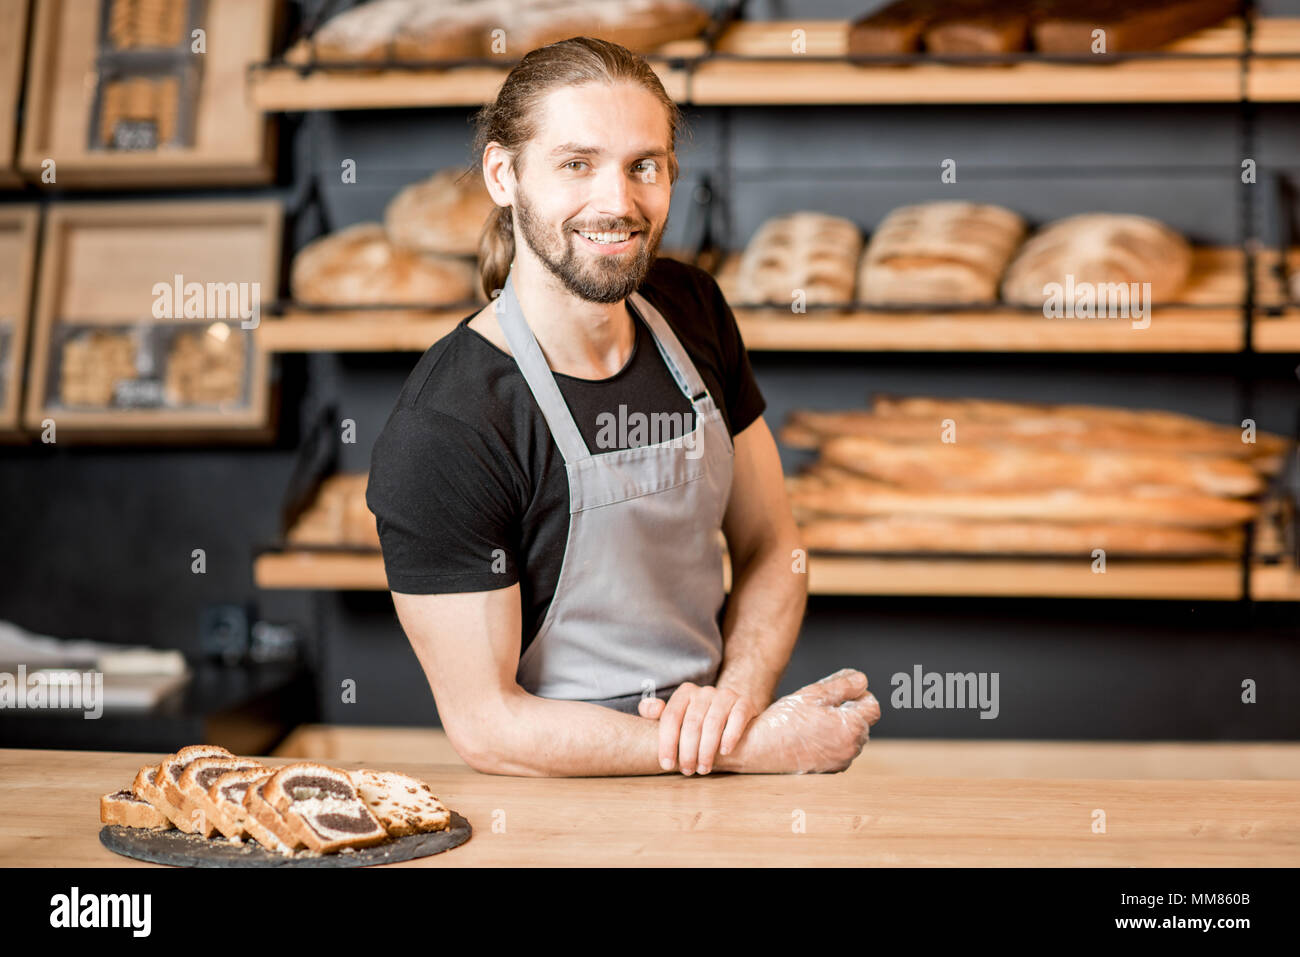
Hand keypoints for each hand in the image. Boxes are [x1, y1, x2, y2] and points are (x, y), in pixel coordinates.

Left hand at [637, 682, 759, 774]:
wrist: (731, 709)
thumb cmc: (697, 718)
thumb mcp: (676, 714)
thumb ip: (655, 712)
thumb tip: (650, 709)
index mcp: (684, 693)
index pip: (671, 717)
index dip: (667, 742)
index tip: (667, 764)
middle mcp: (703, 692)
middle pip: (691, 723)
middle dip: (688, 751)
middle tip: (688, 771)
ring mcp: (725, 695)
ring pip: (712, 724)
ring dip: (707, 750)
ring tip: (703, 768)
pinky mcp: (743, 703)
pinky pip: (737, 718)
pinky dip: (730, 736)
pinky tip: (724, 752)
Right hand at [720, 668, 880, 773]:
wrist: (759, 748)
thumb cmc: (785, 719)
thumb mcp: (814, 693)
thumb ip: (843, 684)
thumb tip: (862, 680)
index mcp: (852, 727)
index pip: (872, 705)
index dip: (857, 694)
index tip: (838, 691)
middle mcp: (851, 748)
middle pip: (862, 721)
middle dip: (847, 710)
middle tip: (819, 703)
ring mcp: (840, 762)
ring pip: (851, 737)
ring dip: (839, 726)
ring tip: (812, 720)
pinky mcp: (829, 771)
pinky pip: (839, 751)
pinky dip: (830, 741)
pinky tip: (809, 735)